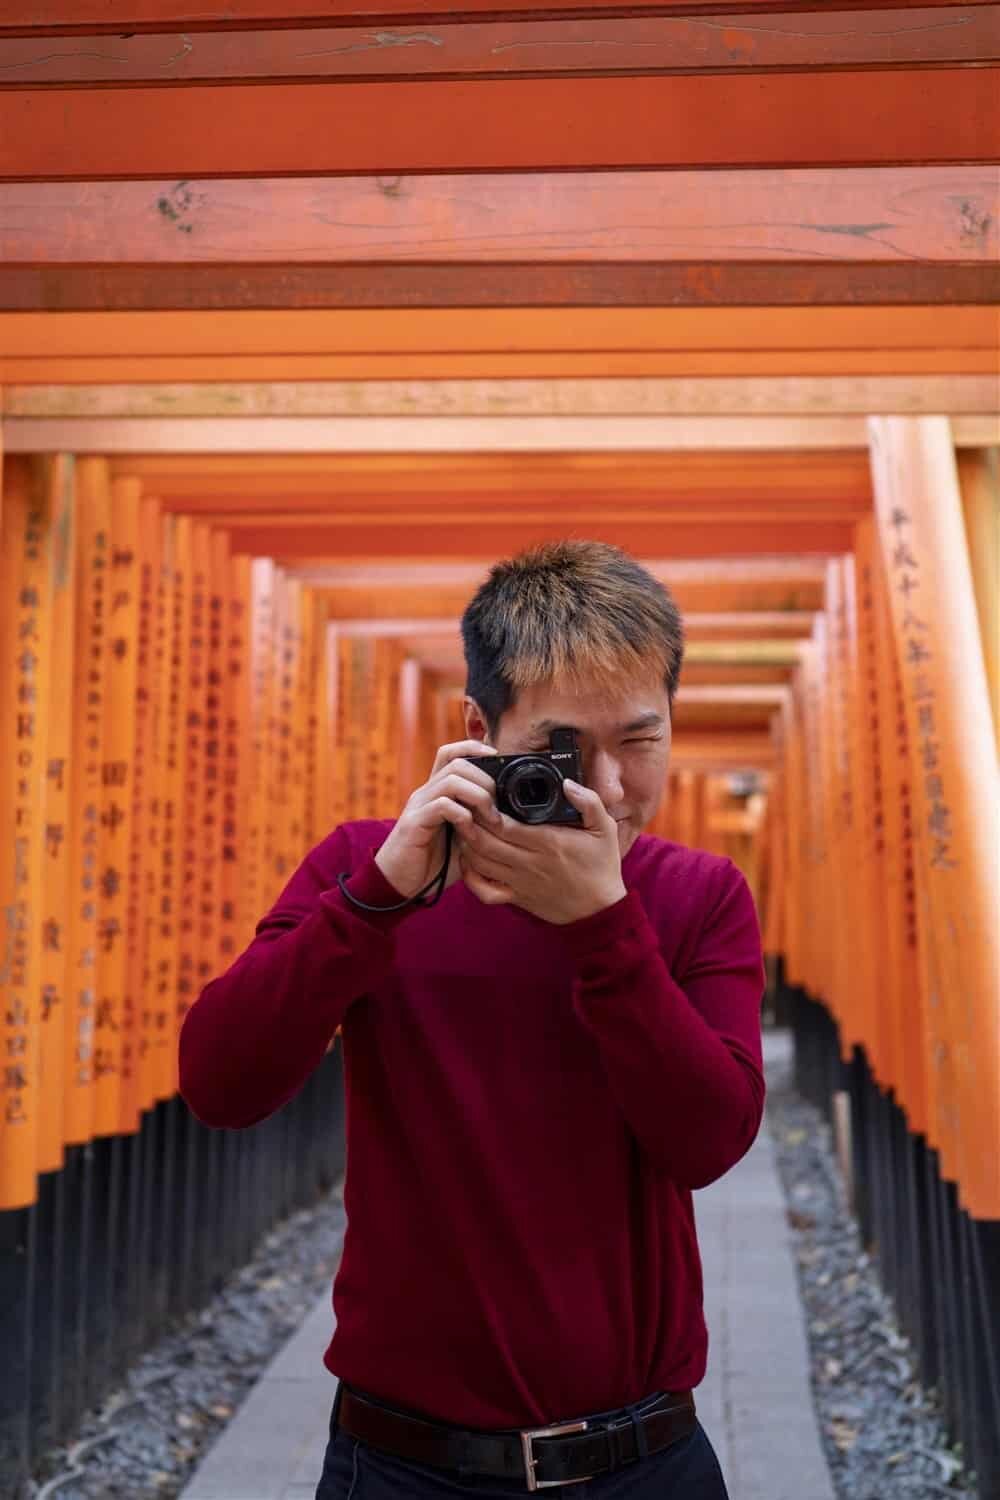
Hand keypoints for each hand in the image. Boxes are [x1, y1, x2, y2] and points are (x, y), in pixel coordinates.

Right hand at [375, 740, 502, 899]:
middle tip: (497, 806)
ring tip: (490, 819)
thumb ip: (479, 823)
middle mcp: (426, 793)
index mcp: (436, 792)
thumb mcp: (464, 840)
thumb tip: (510, 815)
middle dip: (485, 779)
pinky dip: (463, 816)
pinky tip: (470, 834)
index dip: (474, 747)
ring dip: (478, 796)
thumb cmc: (434, 864)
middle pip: (456, 762)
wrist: (401, 886)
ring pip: (451, 780)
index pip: (450, 752)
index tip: (498, 758)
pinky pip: (442, 805)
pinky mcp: (414, 824)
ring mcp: (418, 806)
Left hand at [459, 780, 626, 924]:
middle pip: (485, 842)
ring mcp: (520, 882)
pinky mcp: (516, 898)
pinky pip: (484, 890)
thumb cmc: (601, 866)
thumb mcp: (604, 829)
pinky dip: (470, 875)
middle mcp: (530, 863)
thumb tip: (567, 782)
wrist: (600, 909)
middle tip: (463, 807)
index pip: (504, 825)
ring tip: (463, 826)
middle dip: (469, 823)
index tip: (480, 796)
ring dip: (466, 844)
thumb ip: (589, 802)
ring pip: (480, 863)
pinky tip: (468, 859)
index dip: (485, 811)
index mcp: (548, 842)